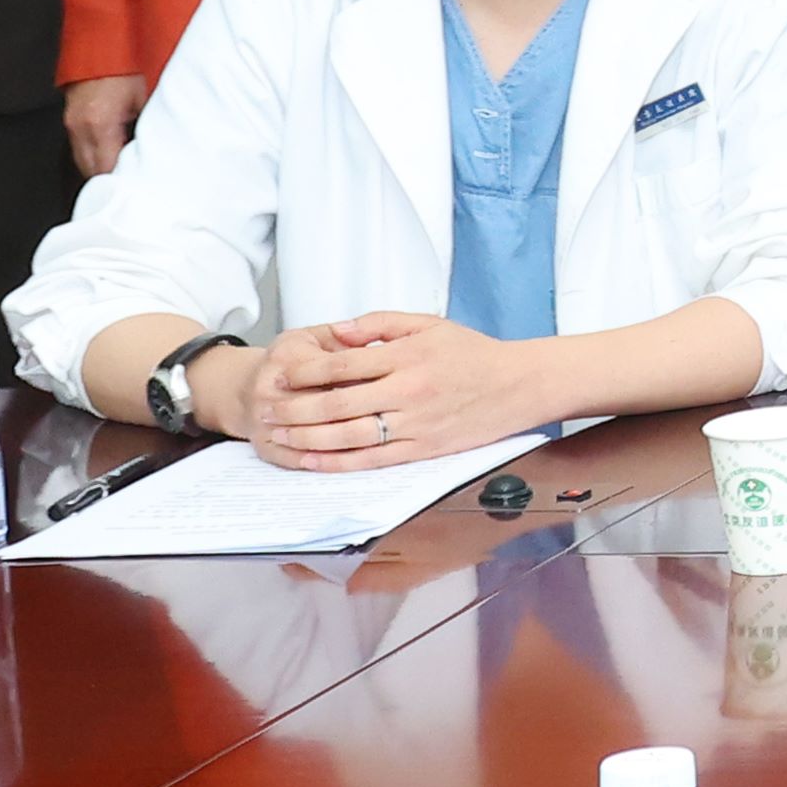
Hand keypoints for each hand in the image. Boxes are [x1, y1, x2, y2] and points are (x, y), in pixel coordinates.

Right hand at [59, 74, 148, 177]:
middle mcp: (81, 127)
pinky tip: (108, 153)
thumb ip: (144, 128)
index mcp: (101, 124)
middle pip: (91, 170)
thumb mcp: (143, 99)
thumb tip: (151, 148)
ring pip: (82, 162)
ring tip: (120, 170)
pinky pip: (78, 148)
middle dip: (109, 178)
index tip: (134, 187)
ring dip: (99, 168)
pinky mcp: (69, 120)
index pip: (107, 168)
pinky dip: (92, 155)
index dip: (120, 181)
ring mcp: (72, 124)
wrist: (101, 46)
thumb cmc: (125, 69)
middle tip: (129, 182)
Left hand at [244, 312, 545, 467]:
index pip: (343, 364)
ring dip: (307, 438)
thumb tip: (339, 332)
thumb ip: (380, 324)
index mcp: (407, 357)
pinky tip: (313, 460)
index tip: (280, 374)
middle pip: (337, 404)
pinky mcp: (422, 450)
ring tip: (279, 435)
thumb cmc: (474, 353)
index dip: (305, 371)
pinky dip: (338, 462)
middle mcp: (408, 392)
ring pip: (349, 436)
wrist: (519, 385)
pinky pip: (372, 460)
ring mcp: (415, 424)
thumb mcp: (429, 323)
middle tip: (267, 410)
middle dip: (295, 408)